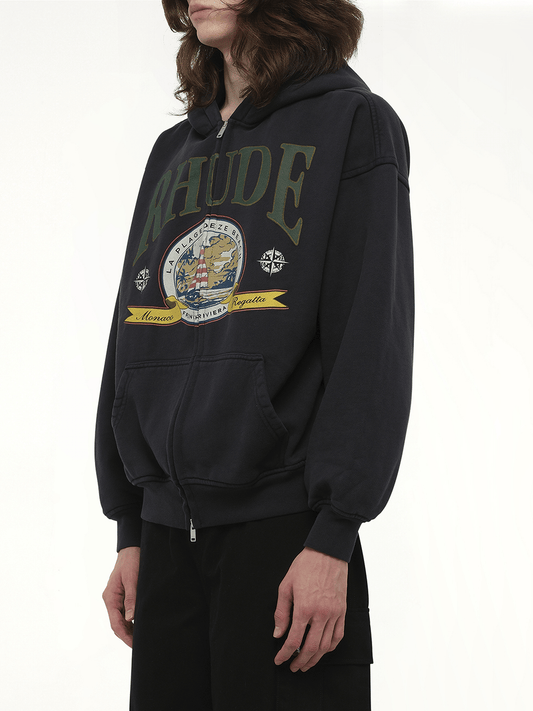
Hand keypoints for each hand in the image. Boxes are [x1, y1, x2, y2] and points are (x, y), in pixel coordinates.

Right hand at [102, 546, 139, 647]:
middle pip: (118, 624)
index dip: (125, 636)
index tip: (134, 645)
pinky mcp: (123, 595)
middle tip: (140, 645)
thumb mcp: (132, 579)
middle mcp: (111, 600)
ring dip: (130, 629)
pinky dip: (132, 620)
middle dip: (128, 635)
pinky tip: (141, 624)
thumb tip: (131, 618)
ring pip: (122, 619)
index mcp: (110, 597)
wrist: (132, 547)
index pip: (115, 623)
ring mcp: (116, 598)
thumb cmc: (131, 560)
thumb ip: (131, 598)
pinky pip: (126, 611)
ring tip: (142, 638)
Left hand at [273, 547, 347, 671]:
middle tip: (292, 666)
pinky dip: (331, 647)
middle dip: (300, 661)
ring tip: (306, 663)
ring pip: (326, 646)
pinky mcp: (342, 611)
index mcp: (304, 608)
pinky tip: (323, 650)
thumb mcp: (286, 586)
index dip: (285, 654)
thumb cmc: (305, 566)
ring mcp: (334, 613)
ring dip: (315, 658)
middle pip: (311, 648)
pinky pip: (339, 635)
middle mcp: (321, 614)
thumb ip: (281, 612)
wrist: (328, 552)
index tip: (279, 659)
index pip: (294, 640)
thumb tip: (278, 633)